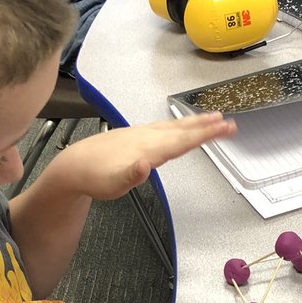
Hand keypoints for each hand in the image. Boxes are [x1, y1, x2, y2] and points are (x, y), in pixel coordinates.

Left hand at [49, 113, 237, 200]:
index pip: (181, 141)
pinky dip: (178, 125)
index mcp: (147, 149)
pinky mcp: (134, 136)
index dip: (204, 135)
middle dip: (206, 126)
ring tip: (212, 118)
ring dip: (194, 123)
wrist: (73, 166)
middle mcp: (146, 138)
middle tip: (228, 122)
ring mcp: (140, 135)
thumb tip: (146, 166)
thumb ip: (131, 175)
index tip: (224, 128)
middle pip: (182, 130)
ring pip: (173, 126)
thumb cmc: (94, 178)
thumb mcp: (112, 184)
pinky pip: (163, 127)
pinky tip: (179, 125)